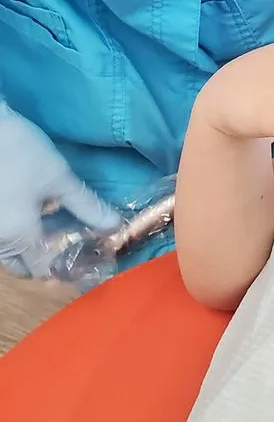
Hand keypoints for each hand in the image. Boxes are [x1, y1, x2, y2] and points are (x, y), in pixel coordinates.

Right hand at [0, 103, 119, 278]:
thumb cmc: (21, 152)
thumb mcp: (59, 178)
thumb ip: (86, 206)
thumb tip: (114, 226)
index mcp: (18, 236)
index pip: (44, 270)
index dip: (66, 267)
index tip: (87, 257)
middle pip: (23, 264)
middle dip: (46, 259)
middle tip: (72, 241)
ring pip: (10, 250)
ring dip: (32, 244)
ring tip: (59, 223)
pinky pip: (3, 233)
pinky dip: (19, 230)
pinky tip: (38, 210)